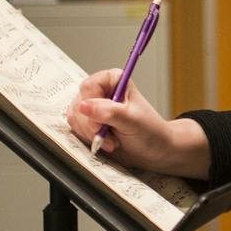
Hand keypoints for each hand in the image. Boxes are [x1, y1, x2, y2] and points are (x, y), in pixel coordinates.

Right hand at [64, 69, 210, 178]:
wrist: (155, 150)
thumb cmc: (150, 132)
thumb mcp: (132, 121)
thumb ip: (108, 111)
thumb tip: (83, 106)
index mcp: (113, 80)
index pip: (89, 87)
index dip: (92, 106)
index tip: (102, 124)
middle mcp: (101, 91)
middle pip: (79, 103)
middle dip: (92, 126)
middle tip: (110, 136)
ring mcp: (93, 107)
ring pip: (75, 117)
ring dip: (91, 134)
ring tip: (112, 141)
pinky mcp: (89, 122)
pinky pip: (76, 128)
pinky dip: (88, 138)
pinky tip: (106, 142)